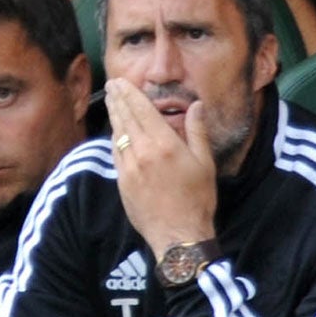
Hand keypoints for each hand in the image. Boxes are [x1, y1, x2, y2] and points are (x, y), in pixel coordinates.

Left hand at [105, 79, 216, 256]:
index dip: (130, 94)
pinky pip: (116, 154)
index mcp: (164, 144)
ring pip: (117, 135)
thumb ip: (197, 131)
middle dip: (118, 99)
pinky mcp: (122, 182)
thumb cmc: (197, 199)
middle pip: (125, 119)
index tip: (122, 82)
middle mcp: (142, 152)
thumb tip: (196, 106)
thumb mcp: (204, 162)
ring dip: (114, 116)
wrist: (178, 233)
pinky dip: (115, 138)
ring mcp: (129, 168)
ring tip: (111, 102)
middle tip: (111, 84)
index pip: (142, 110)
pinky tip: (115, 131)